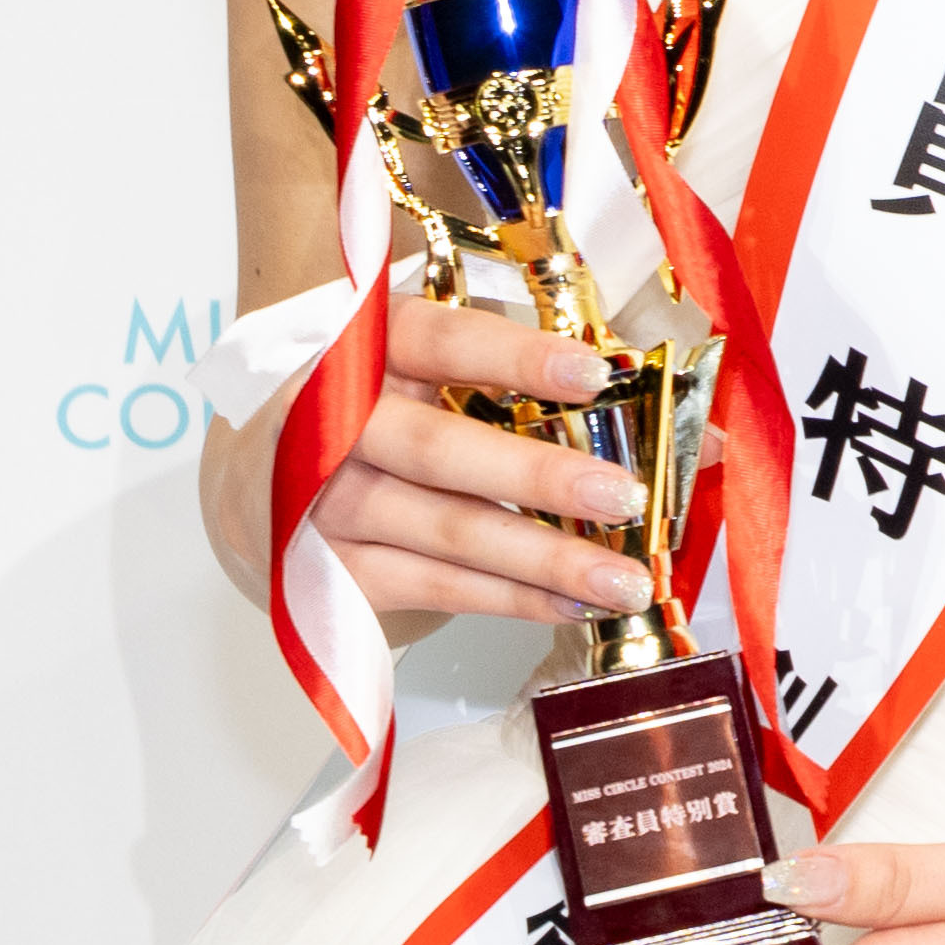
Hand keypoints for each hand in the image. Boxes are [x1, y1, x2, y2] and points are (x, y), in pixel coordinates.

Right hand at [300, 296, 660, 635]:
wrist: (253, 478)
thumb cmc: (373, 404)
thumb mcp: (425, 365)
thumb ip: (531, 376)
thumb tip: (691, 421)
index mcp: (363, 343)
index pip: (440, 340)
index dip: (515, 356)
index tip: (593, 374)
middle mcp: (329, 421)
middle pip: (436, 449)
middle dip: (534, 477)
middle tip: (623, 497)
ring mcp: (318, 502)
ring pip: (438, 531)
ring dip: (539, 559)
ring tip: (622, 579)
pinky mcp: (319, 572)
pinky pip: (426, 588)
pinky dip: (504, 598)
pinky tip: (569, 604)